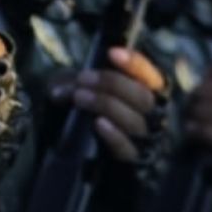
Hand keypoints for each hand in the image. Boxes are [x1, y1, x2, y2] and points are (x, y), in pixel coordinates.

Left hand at [51, 47, 166, 162]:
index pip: (150, 75)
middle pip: (143, 97)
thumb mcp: (81, 89)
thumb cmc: (88, 108)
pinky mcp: (131, 158)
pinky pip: (127, 148)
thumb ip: (74, 83)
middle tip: (83, 78)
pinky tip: (98, 123)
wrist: (82, 149)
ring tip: (80, 97)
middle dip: (112, 84)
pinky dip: (114, 134)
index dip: (134, 63)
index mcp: (147, 91)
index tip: (112, 53)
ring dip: (106, 104)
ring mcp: (144, 138)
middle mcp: (152, 113)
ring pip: (135, 120)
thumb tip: (59, 89)